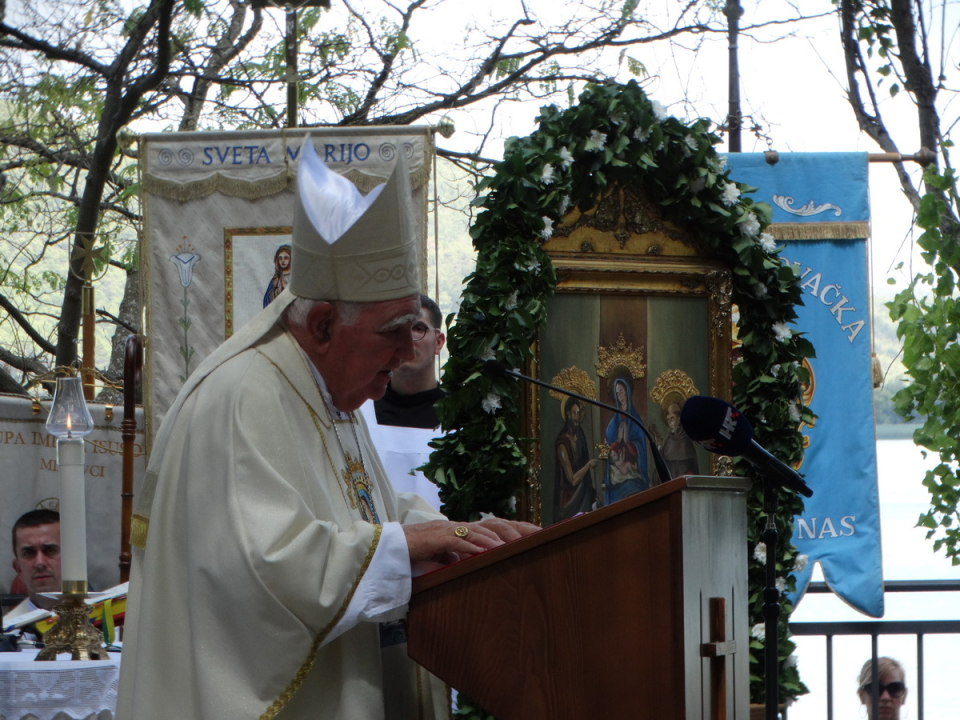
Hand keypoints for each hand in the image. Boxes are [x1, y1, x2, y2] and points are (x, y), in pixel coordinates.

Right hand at [403, 518, 540, 573]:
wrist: (387, 547)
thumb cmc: (415, 554)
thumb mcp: (444, 560)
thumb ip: (459, 561)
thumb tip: (474, 568)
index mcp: (464, 531)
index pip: (496, 526)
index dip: (517, 528)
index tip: (538, 534)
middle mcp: (460, 526)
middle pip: (495, 523)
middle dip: (518, 529)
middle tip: (539, 536)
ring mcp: (448, 529)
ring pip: (480, 530)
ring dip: (499, 538)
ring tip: (517, 545)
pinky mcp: (436, 537)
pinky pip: (459, 540)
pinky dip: (474, 545)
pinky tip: (488, 550)